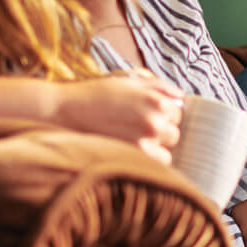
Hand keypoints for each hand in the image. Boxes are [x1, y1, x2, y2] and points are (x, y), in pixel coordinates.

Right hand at [54, 73, 183, 163]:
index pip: (178, 113)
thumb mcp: (130, 81)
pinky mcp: (132, 157)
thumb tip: (181, 96)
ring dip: (155, 147)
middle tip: (137, 127)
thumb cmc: (96, 93)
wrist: (64, 110)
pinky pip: (156, 164)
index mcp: (157, 101)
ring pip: (167, 151)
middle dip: (161, 131)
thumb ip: (160, 87)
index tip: (148, 114)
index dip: (164, 114)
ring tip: (133, 139)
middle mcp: (154, 122)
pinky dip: (148, 160)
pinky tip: (131, 150)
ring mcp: (144, 142)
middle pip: (174, 133)